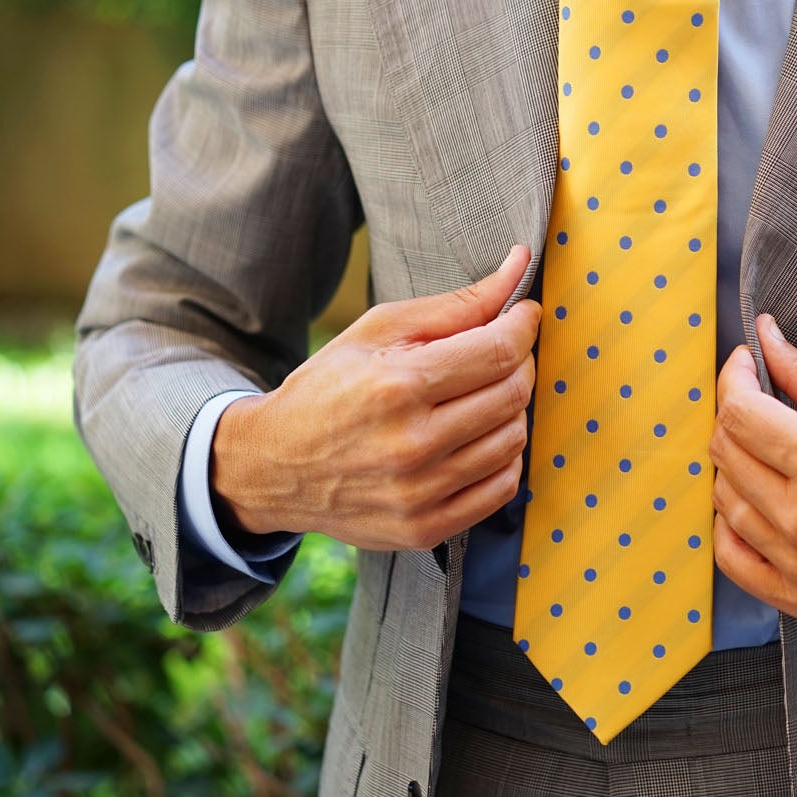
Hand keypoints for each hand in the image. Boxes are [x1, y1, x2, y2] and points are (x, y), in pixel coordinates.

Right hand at [211, 245, 540, 551]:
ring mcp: (419, 493)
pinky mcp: (424, 528)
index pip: (499, 352)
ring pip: (514, 440)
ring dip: (511, 410)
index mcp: (397, 387)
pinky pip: (502, 488)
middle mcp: (411, 445)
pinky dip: (503, 457)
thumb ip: (455, 305)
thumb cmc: (328, 388)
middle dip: (519, 362)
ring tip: (480, 395)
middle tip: (500, 352)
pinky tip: (477, 437)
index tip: (523, 315)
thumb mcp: (378, 331)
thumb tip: (518, 268)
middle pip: (513, 394)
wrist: (273, 466)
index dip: (523, 326)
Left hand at [709, 313, 796, 623]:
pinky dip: (732, 527)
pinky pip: (733, 559)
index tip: (747, 365)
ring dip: (737, 468)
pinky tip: (757, 505)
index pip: (739, 412)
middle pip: (726, 454)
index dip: (735, 378)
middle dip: (736, 416)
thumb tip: (767, 339)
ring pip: (725, 503)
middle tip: (761, 403)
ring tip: (769, 454)